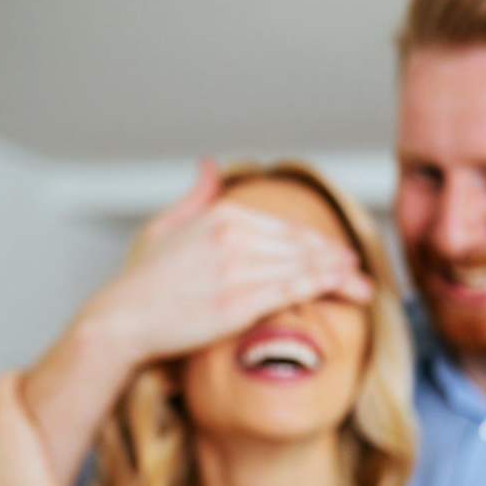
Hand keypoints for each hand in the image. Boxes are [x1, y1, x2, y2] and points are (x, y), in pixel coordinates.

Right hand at [77, 158, 374, 366]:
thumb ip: (195, 196)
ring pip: (303, 266)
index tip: (337, 254)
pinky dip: (323, 285)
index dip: (317, 243)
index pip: (284, 228)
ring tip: (362, 285)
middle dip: (335, 259)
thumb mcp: (165, 227)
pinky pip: (292, 289)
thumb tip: (209, 164)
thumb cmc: (142, 281)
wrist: (122, 320)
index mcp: (221, 215)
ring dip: (339, 275)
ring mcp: (237, 269)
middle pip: (301, 247)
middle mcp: (232, 237)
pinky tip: (343, 287)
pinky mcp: (239, 302)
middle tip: (359, 270)